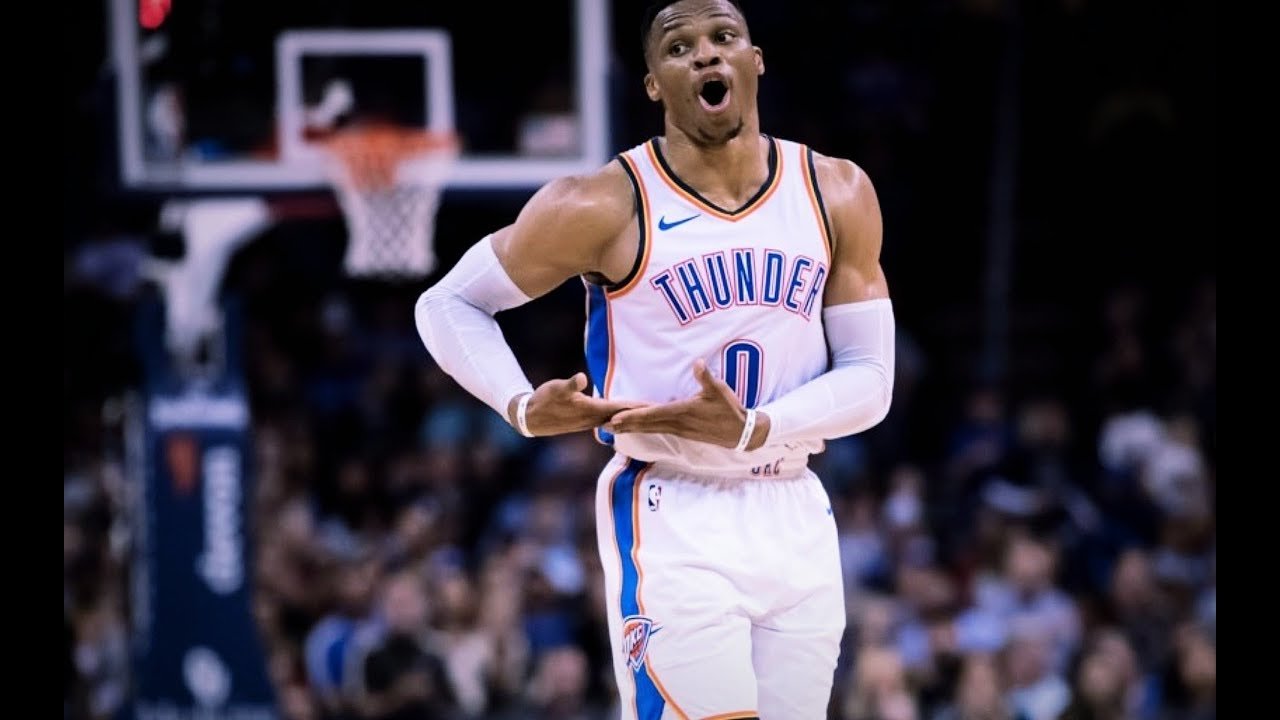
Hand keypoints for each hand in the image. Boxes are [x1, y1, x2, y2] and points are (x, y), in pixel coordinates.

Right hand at [508, 372, 646, 436]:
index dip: (638, 406)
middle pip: (623, 416)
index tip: (656, 406)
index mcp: (591, 410)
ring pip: (617, 419)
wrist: (529, 418)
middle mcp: (593, 419)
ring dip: (631, 417)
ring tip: (647, 414)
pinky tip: (624, 416)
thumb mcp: (556, 388)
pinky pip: (608, 419)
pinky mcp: (584, 421)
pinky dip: (619, 417)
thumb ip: (570, 384)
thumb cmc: (544, 400)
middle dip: (641, 414)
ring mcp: (589, 422)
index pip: (621, 408)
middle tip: (661, 411)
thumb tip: (581, 379)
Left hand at [604, 359, 770, 449]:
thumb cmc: (729, 410)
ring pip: (649, 429)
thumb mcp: (719, 391)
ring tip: (612, 428)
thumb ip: (706, 377)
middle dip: (624, 425)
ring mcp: (679, 429)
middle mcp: (676, 423)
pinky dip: (643, 429)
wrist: (740, 433)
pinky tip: (636, 429)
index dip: (632, 416)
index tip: (615, 418)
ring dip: (630, 428)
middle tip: (602, 425)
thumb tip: (697, 363)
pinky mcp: (682, 432)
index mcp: (682, 412)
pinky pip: (657, 430)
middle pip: (645, 424)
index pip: (652, 414)